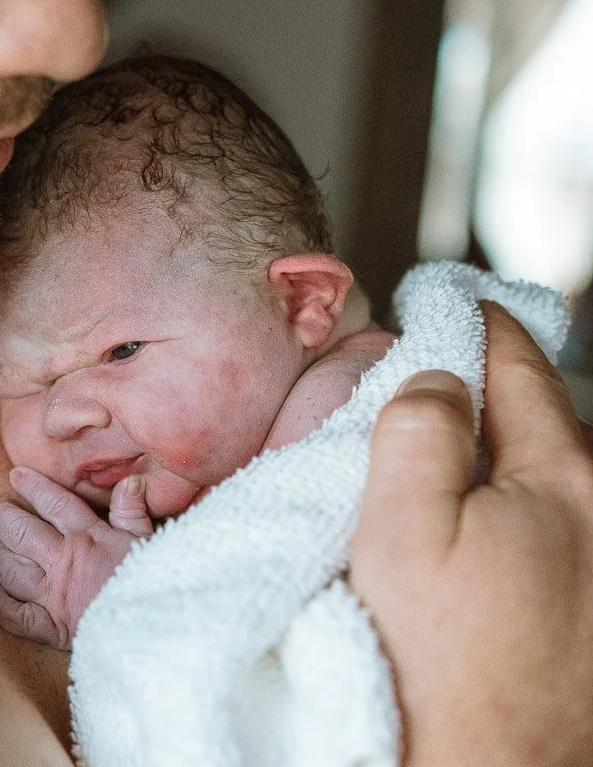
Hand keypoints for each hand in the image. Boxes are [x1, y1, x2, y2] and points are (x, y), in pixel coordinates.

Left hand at [0, 467, 153, 649]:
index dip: (32, 487)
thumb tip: (130, 480)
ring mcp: (53, 596)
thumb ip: (132, 511)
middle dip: (5, 518)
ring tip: (1, 545)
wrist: (153, 627)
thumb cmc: (153, 580)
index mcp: (87, 537)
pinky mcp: (51, 627)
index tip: (16, 475)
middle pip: (22, 533)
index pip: (54, 504)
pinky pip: (14, 614)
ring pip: (12, 570)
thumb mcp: (147, 540)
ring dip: (2, 555)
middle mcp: (63, 563)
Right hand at [351, 301, 592, 766]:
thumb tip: (440, 377)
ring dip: (501, 447)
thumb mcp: (400, 531)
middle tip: (424, 386)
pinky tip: (479, 524)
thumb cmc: (436, 667)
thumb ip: (420, 429)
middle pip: (541, 411)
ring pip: (549, 465)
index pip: (518, 361)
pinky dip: (518, 494)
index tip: (441, 299)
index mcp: (566, 476)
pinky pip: (557, 514)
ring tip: (443, 463)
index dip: (474, 321)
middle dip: (485, 388)